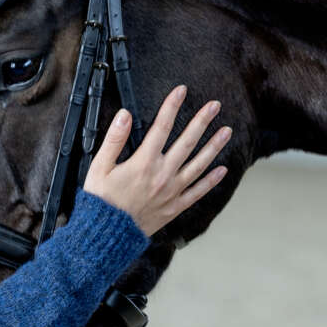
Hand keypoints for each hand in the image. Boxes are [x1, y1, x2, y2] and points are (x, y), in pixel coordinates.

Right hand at [82, 85, 230, 238]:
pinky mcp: (175, 207)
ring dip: (214, 147)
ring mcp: (172, 191)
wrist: (108, 234)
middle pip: (187, 142)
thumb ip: (114, 140)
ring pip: (198, 165)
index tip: (181, 91)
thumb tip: (125, 116)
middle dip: (202, 121)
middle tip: (215, 106)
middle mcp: (162, 175)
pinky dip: (211, 181)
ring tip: (226, 131)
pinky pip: (198, 192)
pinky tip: (222, 170)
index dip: (172, 106)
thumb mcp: (99, 167)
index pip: (161, 127)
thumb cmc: (102, 201)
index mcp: (143, 163)